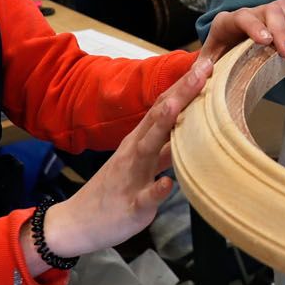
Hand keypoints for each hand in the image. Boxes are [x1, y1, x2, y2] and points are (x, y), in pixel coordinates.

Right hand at [37, 58, 209, 266]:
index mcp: (139, 141)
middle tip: (203, 69)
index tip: (207, 63)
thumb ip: (166, 146)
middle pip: (159, 118)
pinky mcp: (131, 205)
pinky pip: (144, 197)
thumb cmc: (116, 190)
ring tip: (177, 106)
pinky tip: (168, 184)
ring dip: (163, 127)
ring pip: (148, 149)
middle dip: (181, 93)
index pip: (164, 106)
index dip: (185, 85)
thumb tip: (193, 128)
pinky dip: (156, 190)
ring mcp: (131, 177)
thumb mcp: (142, 163)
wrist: (77, 221)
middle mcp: (134, 152)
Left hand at [202, 0, 284, 61]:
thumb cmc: (218, 56)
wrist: (224, 47)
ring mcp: (263, 11)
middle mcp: (247, 12)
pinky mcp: (277, 13)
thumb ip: (202, 67)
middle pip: (267, 11)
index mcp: (226, 22)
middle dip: (280, 31)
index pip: (242, 17)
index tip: (266, 40)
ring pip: (281, 7)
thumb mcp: (207, 62)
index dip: (254, 26)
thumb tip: (203, 71)